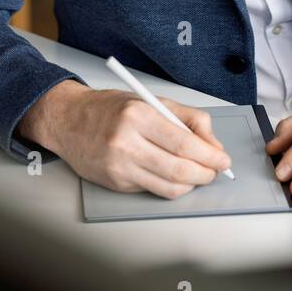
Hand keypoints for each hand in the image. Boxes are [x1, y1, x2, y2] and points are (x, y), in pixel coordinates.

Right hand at [20, 81, 231, 197]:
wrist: (68, 121)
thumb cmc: (110, 109)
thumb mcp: (152, 100)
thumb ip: (188, 119)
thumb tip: (213, 145)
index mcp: (138, 116)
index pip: (185, 143)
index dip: (210, 156)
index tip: (223, 160)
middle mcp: (126, 143)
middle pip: (179, 170)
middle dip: (205, 174)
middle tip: (214, 171)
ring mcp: (119, 167)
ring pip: (168, 187)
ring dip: (190, 185)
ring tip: (197, 175)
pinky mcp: (116, 183)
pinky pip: (153, 190)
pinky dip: (169, 185)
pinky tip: (173, 175)